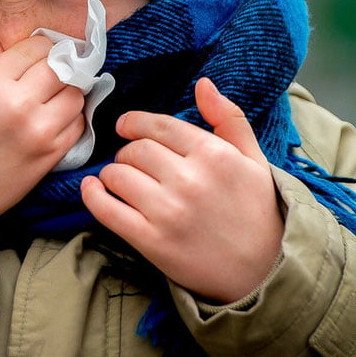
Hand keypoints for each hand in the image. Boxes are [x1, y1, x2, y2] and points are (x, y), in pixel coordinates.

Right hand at [0, 35, 85, 262]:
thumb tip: (3, 42)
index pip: (35, 47)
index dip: (37, 48)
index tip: (34, 55)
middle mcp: (19, 103)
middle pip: (60, 67)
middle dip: (55, 65)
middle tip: (47, 72)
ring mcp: (39, 131)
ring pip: (75, 94)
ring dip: (67, 91)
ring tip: (53, 95)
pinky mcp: (52, 155)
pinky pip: (77, 123)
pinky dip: (70, 116)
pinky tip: (55, 118)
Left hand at [80, 77, 283, 302]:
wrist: (263, 273)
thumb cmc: (257, 211)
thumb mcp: (253, 159)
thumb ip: (228, 118)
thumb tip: (203, 83)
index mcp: (214, 155)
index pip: (159, 126)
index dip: (136, 123)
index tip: (126, 126)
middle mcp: (189, 180)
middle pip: (135, 149)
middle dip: (128, 151)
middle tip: (133, 161)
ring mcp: (168, 212)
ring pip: (118, 175)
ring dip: (113, 174)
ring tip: (123, 180)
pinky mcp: (151, 241)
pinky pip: (107, 210)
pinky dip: (93, 196)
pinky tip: (92, 188)